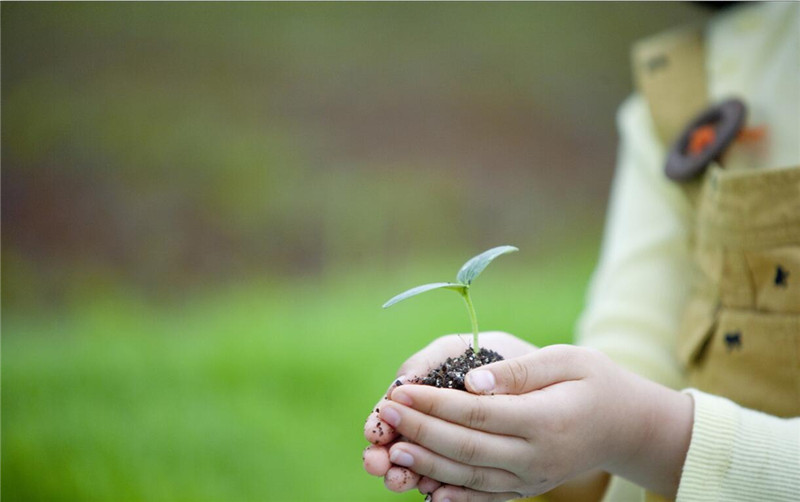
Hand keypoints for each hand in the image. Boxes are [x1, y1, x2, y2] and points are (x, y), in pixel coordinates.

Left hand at [378, 344, 693, 500]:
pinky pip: (485, 498)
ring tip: (392, 450)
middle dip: (419, 431)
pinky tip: (424, 488)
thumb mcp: (567, 359)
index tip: (400, 390)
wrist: (626, 425)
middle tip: (385, 414)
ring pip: (469, 478)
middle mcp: (536, 457)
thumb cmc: (595, 380)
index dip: (433, 404)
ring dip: (426, 466)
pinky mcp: (527, 489)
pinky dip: (453, 496)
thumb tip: (472, 380)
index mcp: (544, 420)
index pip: (476, 414)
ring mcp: (531, 479)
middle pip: (466, 449)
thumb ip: (519, 370)